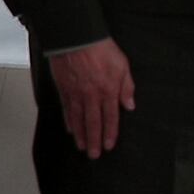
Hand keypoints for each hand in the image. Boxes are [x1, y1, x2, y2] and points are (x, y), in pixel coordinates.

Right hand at [49, 37, 135, 158]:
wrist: (76, 38)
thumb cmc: (100, 49)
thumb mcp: (123, 66)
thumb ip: (126, 87)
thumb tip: (129, 105)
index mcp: (108, 91)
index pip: (110, 117)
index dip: (110, 133)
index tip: (109, 146)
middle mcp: (91, 96)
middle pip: (93, 123)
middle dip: (93, 140)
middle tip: (93, 155)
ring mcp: (76, 94)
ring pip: (78, 119)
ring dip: (80, 135)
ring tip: (81, 146)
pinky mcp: (64, 89)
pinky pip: (67, 109)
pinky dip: (69, 120)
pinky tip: (70, 129)